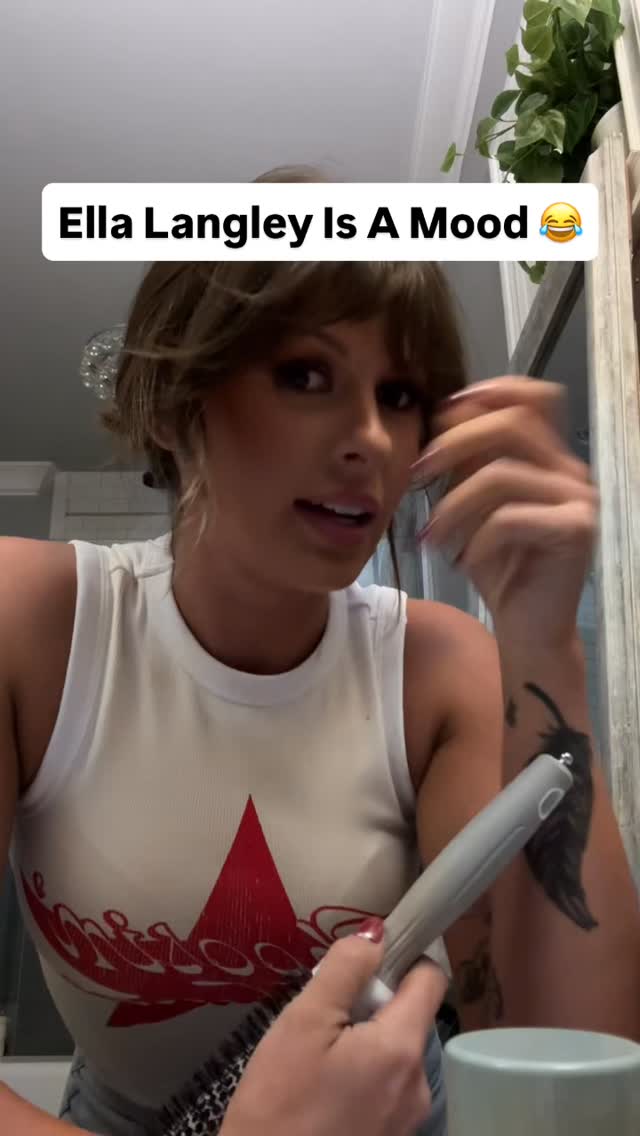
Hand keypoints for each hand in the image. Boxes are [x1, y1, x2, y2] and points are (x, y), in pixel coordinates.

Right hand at [221, 919, 447, 1135]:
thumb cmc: (279, 1103)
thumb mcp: (303, 1023)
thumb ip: (344, 970)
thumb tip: (377, 932)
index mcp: (402, 1047)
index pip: (431, 978)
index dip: (404, 956)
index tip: (367, 958)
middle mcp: (418, 1084)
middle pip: (408, 1016)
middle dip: (370, 1004)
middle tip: (321, 1015)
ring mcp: (407, 1118)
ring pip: (393, 1053)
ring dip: (363, 1041)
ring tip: (314, 1055)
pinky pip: (384, 1087)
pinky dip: (361, 1075)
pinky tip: (321, 1088)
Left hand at [412, 377, 597, 647]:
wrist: (527, 628)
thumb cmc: (499, 569)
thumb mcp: (472, 507)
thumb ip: (466, 464)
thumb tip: (446, 417)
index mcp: (549, 459)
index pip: (534, 397)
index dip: (489, 391)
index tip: (442, 412)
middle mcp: (571, 471)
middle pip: (514, 423)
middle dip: (456, 441)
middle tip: (419, 471)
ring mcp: (579, 499)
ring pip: (504, 474)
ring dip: (454, 504)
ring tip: (432, 535)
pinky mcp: (576, 531)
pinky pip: (510, 518)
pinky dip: (476, 539)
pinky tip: (463, 561)